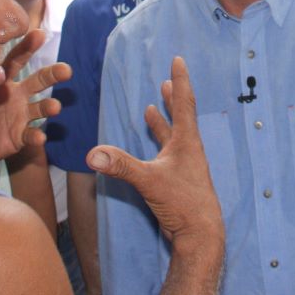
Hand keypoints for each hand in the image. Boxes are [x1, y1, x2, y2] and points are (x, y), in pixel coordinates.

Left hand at [0, 29, 72, 180]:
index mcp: (3, 80)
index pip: (17, 60)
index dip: (28, 47)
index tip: (39, 34)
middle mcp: (17, 95)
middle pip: (38, 81)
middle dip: (52, 74)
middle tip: (66, 70)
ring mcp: (21, 116)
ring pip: (40, 108)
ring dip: (48, 106)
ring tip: (55, 107)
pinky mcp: (19, 136)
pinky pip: (29, 135)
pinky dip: (35, 136)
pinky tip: (39, 137)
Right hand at [87, 57, 223, 249]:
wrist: (201, 235)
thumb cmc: (183, 203)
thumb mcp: (149, 181)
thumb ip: (120, 166)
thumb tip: (92, 153)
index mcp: (186, 142)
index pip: (183, 103)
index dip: (180, 80)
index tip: (178, 60)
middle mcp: (188, 150)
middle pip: (180, 116)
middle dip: (173, 97)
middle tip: (168, 80)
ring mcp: (184, 165)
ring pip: (173, 135)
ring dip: (164, 120)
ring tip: (153, 106)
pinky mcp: (179, 180)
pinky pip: (167, 153)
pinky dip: (158, 143)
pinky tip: (152, 146)